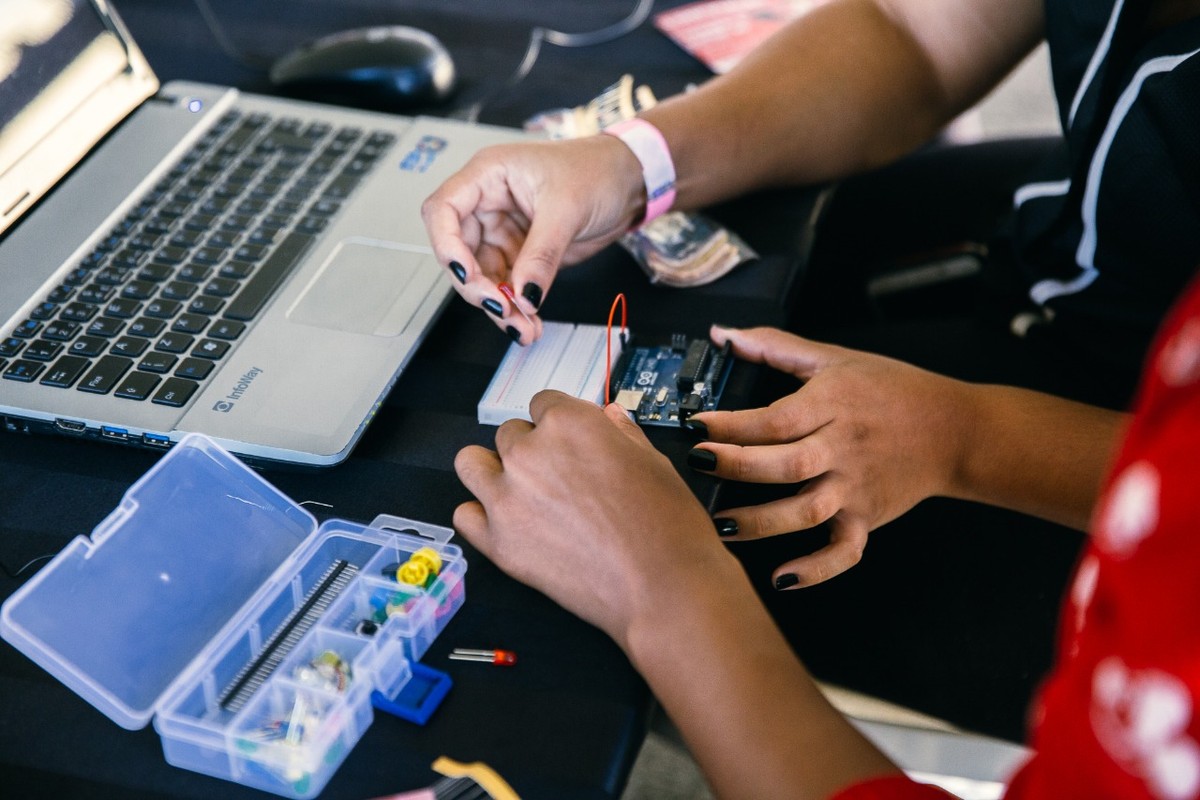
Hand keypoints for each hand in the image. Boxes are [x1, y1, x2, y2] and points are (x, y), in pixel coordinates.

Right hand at [421, 136, 644, 344]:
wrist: (629, 183)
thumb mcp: (567, 208)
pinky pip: (507, 286)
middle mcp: (488, 203)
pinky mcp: (520, 254)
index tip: (466, 274)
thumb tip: (524, 294)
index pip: (443, 210)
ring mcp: (502, 231)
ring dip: (498, 306)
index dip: (446, 245)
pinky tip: (528, 323)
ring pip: (483, 277)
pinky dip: (516, 308)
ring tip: (522, 327)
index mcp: (488, 175)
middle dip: (478, 287)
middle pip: (459, 252)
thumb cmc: (597, 169)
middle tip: (503, 309)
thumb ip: (541, 253)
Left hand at [454, 391, 735, 647]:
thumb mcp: (654, 461)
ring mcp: (508, 498)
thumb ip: (621, 434)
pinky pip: (464, 515)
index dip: (560, 424)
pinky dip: (480, 515)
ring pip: (471, 463)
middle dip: (533, 449)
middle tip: (558, 477)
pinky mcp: (498, 542)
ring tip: (518, 491)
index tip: (569, 442)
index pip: (544, 403)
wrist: (663, 588)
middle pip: (511, 434)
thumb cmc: (667, 527)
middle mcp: (530, 453)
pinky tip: (506, 523)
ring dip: (491, 470)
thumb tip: (609, 418)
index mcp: (569, 423)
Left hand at [689, 325, 971, 588]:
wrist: (954, 430)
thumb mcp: (834, 359)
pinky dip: (816, 569)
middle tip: (700, 465)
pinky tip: (782, 576)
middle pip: (785, 464)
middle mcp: (842, 449)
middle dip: (737, 467)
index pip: (775, 419)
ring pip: (806, 511)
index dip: (732, 425)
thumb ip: (774, 346)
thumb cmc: (892, 391)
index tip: (696, 425)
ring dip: (762, 522)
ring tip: (722, 525)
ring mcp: (855, 488)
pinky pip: (843, 552)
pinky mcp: (867, 519)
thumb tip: (723, 334)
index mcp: (832, 406)